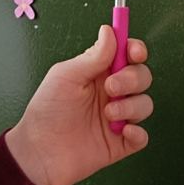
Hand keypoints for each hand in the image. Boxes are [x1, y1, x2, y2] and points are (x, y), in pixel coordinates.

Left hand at [4, 25, 152, 184]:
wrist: (39, 153)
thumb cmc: (46, 111)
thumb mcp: (66, 76)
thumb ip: (93, 56)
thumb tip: (110, 31)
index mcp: (98, 73)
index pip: (126, 54)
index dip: (135, 49)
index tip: (134, 52)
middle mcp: (111, 93)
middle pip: (141, 76)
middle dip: (132, 78)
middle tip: (111, 87)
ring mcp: (117, 118)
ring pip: (145, 104)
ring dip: (131, 106)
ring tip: (108, 113)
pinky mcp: (120, 142)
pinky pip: (142, 136)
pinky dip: (138, 133)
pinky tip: (122, 131)